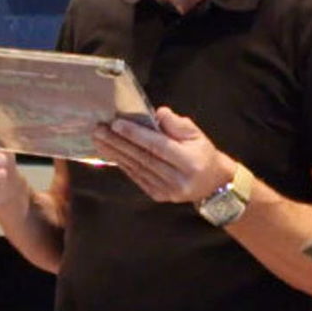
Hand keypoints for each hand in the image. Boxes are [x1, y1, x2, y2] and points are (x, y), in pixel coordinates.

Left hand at [91, 106, 233, 202]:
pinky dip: (123, 165)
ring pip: (136, 169)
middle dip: (118, 143)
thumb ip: (177, 124)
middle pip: (143, 158)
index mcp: (190, 162)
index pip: (158, 146)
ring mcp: (167, 191)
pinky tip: (111, 154)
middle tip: (99, 130)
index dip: (136, 135)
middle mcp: (177, 179)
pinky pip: (137, 178)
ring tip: (99, 140)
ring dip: (115, 153)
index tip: (116, 124)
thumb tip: (156, 114)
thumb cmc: (203, 153)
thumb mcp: (197, 134)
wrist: (212, 183)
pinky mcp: (158, 196)